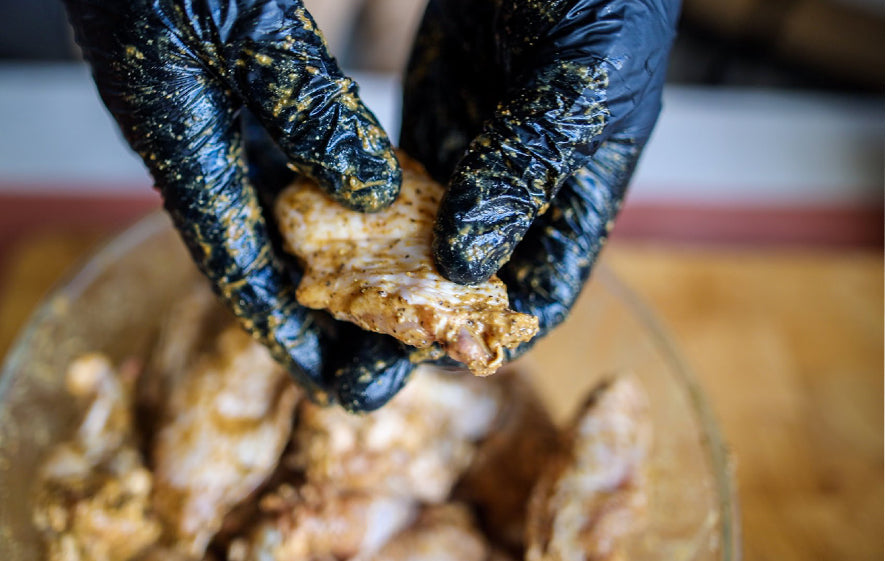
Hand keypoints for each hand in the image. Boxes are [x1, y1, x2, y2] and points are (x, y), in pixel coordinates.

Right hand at [61, 0, 401, 400]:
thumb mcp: (247, 21)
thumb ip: (306, 103)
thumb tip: (365, 189)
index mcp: (177, 138)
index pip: (234, 260)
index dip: (282, 327)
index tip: (331, 382)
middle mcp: (182, 136)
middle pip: (253, 243)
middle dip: (313, 303)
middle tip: (377, 357)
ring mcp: (193, 107)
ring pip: (263, 199)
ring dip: (318, 247)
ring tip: (381, 295)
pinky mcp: (209, 74)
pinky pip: (265, 148)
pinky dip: (311, 180)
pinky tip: (358, 198)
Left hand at [334, 0, 680, 410]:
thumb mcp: (575, 83)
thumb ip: (523, 168)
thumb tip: (465, 261)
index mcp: (579, 193)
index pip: (541, 290)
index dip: (494, 336)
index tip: (439, 369)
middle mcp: (523, 191)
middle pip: (466, 283)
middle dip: (414, 332)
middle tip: (356, 381)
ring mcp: (473, 158)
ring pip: (419, 242)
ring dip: (372, 286)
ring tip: (315, 329)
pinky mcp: (431, 122)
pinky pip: (390, 185)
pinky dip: (354, 215)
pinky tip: (308, 244)